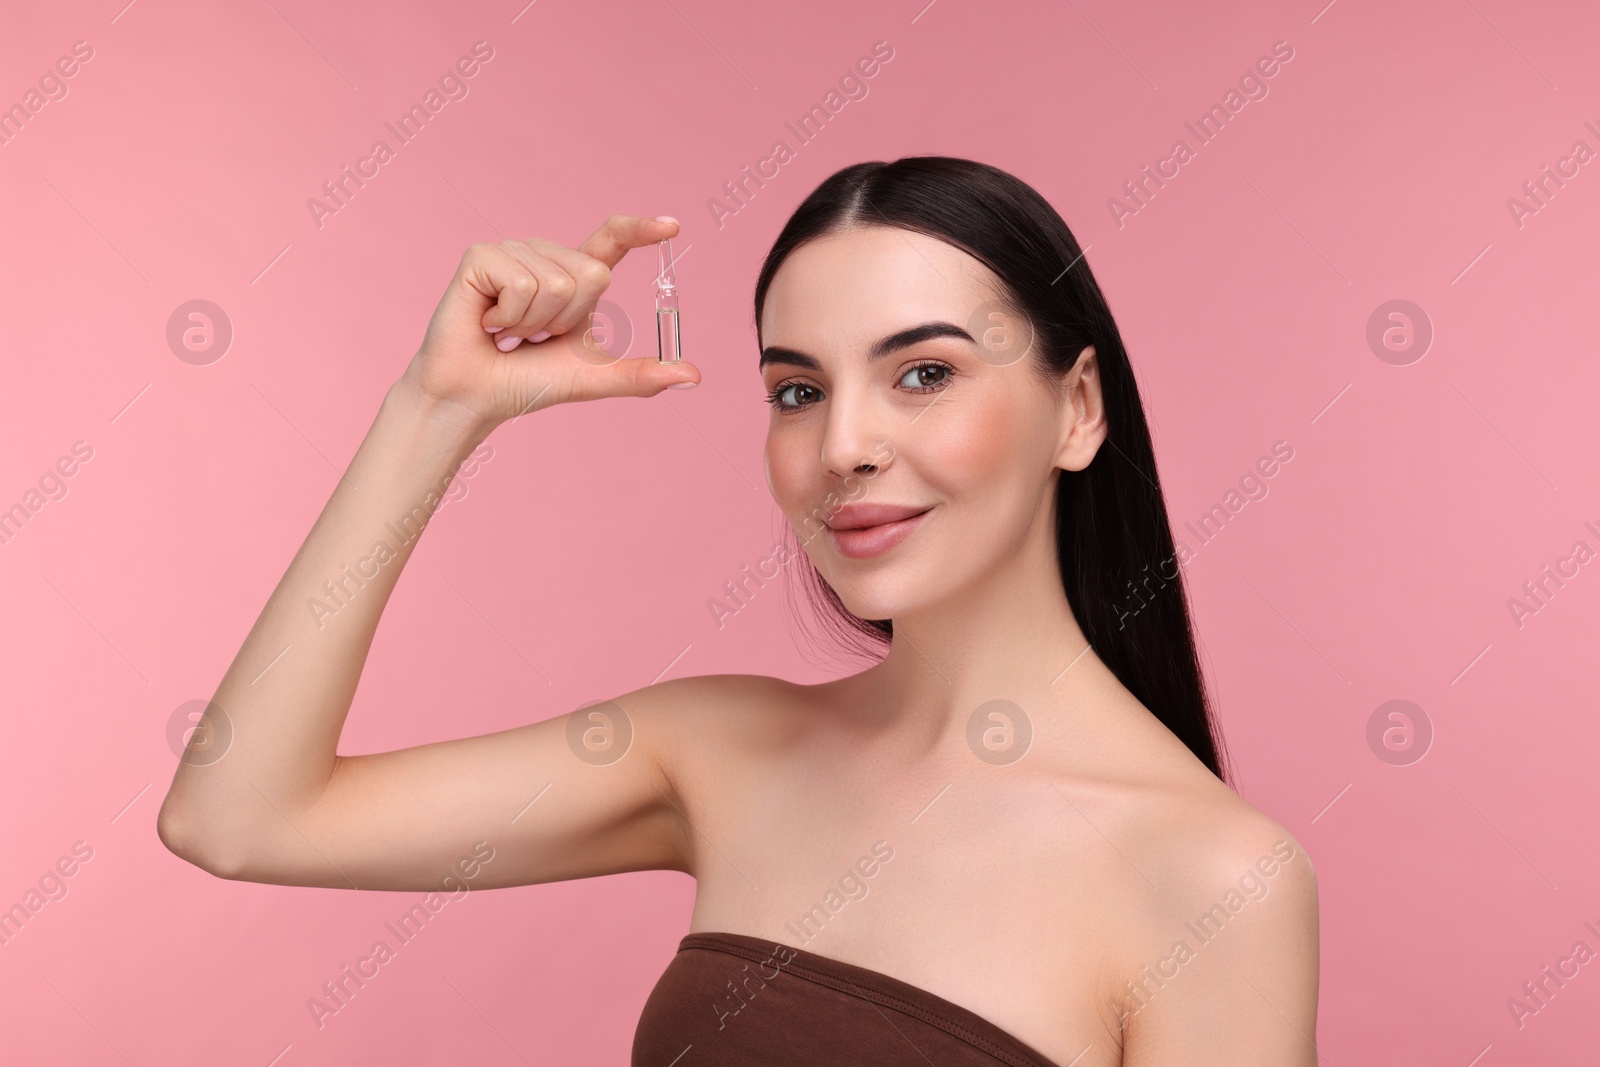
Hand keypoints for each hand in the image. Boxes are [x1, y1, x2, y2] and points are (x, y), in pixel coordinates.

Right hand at [401, 215, 699, 429]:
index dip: (640, 230)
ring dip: (534, 323)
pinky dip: (509, 316)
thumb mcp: (593, 377)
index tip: (672, 226)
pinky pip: (521, 282)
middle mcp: (545, 256)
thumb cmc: (528, 384)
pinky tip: (488, 322)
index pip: (612, 240)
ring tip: (508, 331)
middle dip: (567, 319)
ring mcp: (513, 252)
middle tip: (535, 336)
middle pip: (592, 273)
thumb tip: (693, 375)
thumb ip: (640, 374)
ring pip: (556, 282)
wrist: (476, 397)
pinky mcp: (481, 257)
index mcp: (574, 277)